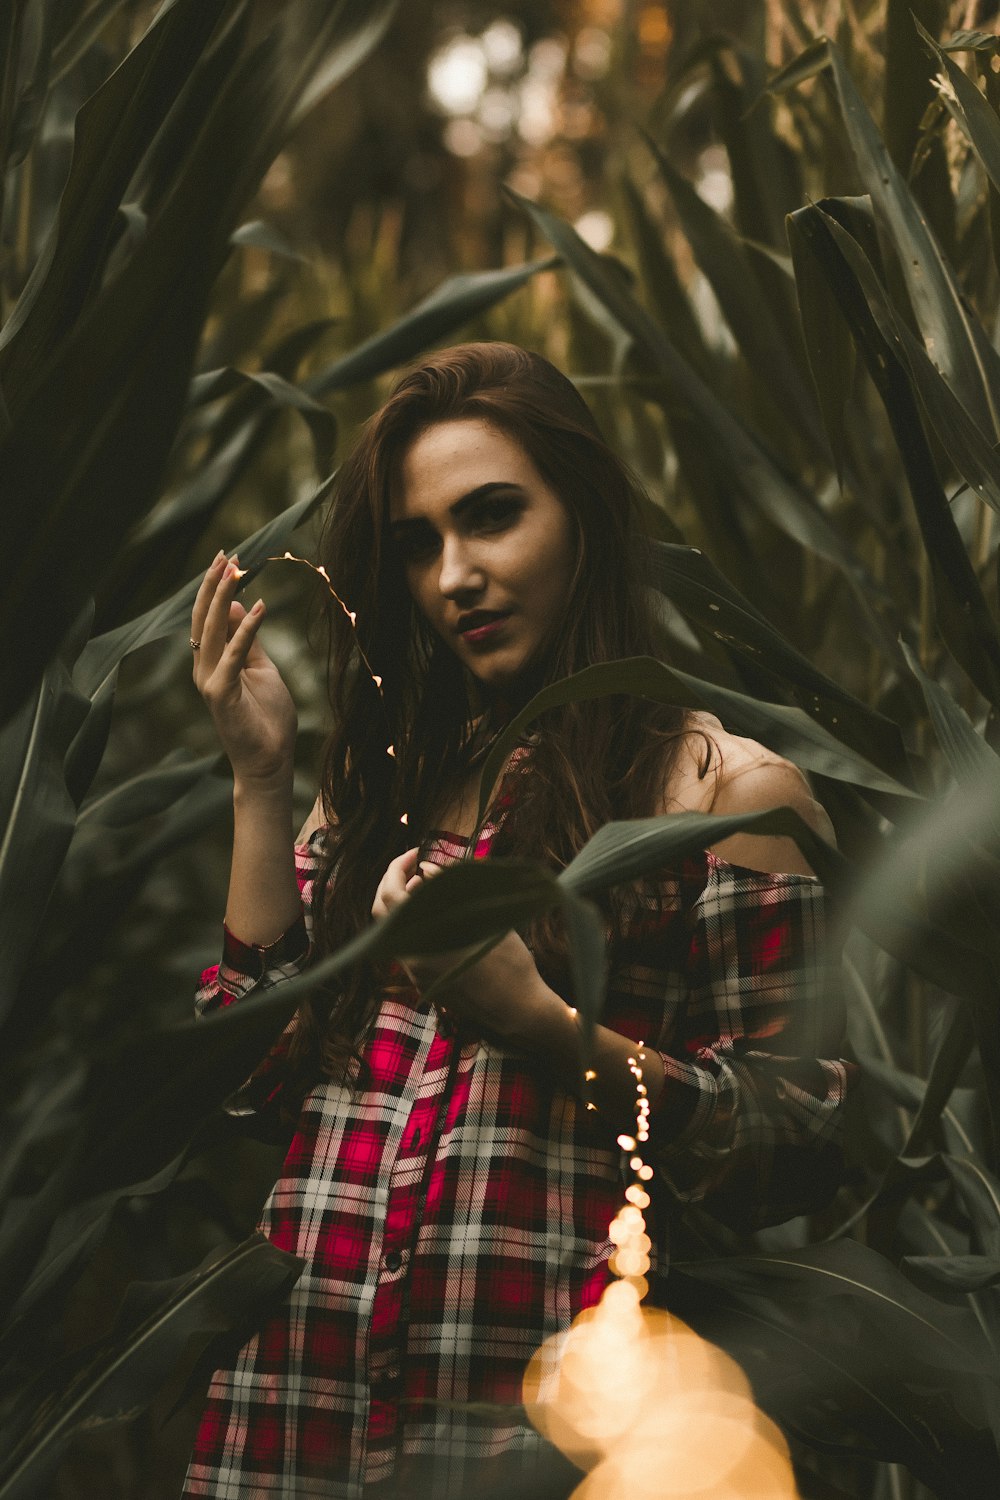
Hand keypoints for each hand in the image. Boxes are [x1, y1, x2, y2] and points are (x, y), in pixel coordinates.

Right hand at [191, 551, 296, 788]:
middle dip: (213, 583)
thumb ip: (248, 640)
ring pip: (212, 630)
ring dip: (224, 596)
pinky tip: (260, 607)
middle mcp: (204, 668)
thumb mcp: (261, 668)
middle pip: (203, 617)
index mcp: (212, 662)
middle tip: (226, 554)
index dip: (216, 587)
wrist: (269, 760)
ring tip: (236, 569)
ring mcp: (210, 681)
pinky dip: (246, 630)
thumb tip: (240, 604)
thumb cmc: (266, 717)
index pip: (207, 617)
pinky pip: (233, 655)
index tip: (229, 559)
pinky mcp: (221, 694)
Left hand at [372, 848, 563, 1044]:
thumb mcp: (485, 918)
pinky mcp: (423, 984)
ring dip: (406, 903)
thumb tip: (427, 868)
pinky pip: (409, 945)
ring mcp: (415, 974)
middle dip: (395, 883)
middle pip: (383, 912)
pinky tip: (437, 913)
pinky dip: (415, 923)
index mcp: (424, 938)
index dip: (397, 868)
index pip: (390, 895)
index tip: (416, 853)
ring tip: (428, 884)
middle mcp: (411, 958)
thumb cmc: (509, 962)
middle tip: (414, 864)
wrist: (518, 1010)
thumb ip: (451, 890)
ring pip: (396, 930)